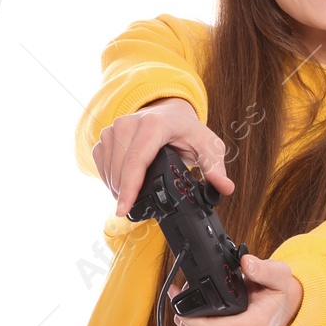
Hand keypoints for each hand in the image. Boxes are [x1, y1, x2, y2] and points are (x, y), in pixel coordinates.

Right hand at [94, 96, 235, 217]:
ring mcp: (115, 128)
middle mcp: (130, 123)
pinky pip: (100, 161)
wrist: (171, 113)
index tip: (124, 209)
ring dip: (115, 188)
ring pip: (108, 167)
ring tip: (128, 200)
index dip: (130, 187)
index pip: (137, 160)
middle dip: (124, 194)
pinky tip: (120, 187)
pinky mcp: (106, 135)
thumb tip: (225, 188)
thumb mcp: (208, 147)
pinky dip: (108, 178)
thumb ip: (215, 168)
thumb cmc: (188, 131)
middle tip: (131, 212)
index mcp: (155, 125)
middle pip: (120, 168)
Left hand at [168, 253, 304, 325]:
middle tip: (182, 292)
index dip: (189, 319)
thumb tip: (246, 262)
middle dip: (185, 315)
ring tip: (190, 300)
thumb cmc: (276, 293)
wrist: (280, 311)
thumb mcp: (278, 275)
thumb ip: (263, 268)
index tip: (177, 298)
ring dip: (187, 323)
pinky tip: (194, 315)